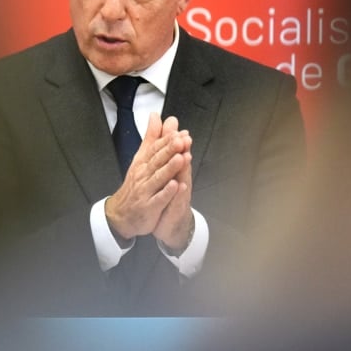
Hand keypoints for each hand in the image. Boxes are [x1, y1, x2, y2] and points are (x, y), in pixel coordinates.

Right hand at [105, 114, 190, 242]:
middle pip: (157, 161)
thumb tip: (156, 116)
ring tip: (180, 158)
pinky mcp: (149, 207)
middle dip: (169, 150)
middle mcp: (143, 175)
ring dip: (169, 168)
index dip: (166, 140)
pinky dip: (167, 193)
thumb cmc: (136, 184)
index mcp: (143, 162)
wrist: (122, 213)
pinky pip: (158, 199)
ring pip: (158, 178)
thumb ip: (151, 138)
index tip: (178, 132)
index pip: (154, 148)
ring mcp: (145, 191)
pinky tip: (175, 186)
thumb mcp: (141, 158)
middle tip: (181, 140)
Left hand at [152, 129, 194, 253]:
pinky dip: (178, 194)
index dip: (175, 140)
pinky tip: (180, 186)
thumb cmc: (169, 195)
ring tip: (184, 157)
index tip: (175, 126)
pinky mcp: (176, 210)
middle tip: (183, 138)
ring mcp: (179, 196)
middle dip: (183, 151)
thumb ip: (166, 150)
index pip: (175, 154)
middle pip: (182, 164)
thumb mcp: (166, 172)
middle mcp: (180, 182)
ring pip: (183, 180)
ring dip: (184, 169)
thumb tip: (167, 126)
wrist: (169, 224)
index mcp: (174, 172)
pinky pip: (177, 202)